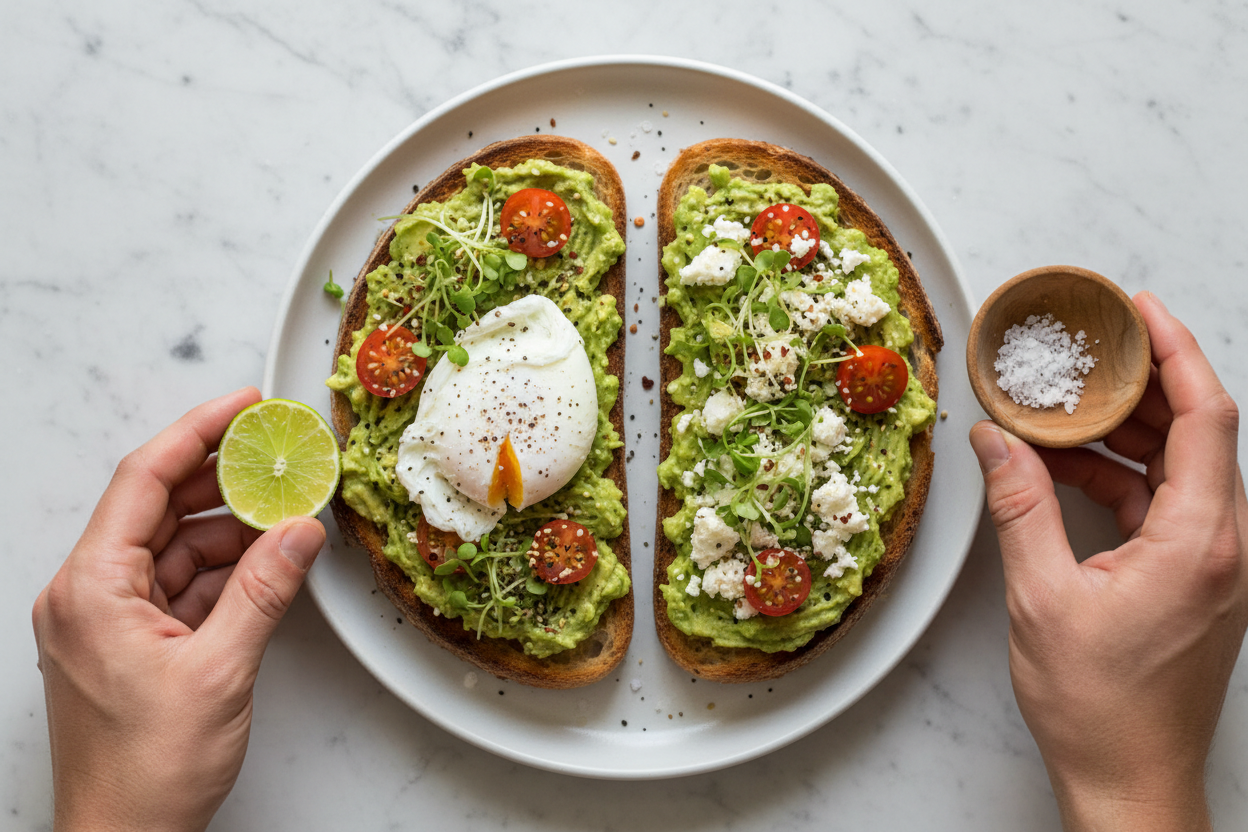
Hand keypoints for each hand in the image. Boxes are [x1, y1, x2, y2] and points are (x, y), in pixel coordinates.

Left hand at [32, 388, 326, 831]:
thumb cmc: (147, 771)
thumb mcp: (219, 670)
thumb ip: (265, 590)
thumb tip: (301, 530)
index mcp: (91, 588)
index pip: (143, 481)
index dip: (195, 433)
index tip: (242, 407)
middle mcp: (90, 593)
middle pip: (160, 508)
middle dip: (223, 481)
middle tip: (280, 457)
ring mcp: (109, 618)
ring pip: (177, 546)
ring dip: (232, 531)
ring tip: (289, 512)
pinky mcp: (132, 642)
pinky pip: (182, 585)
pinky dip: (226, 572)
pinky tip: (269, 562)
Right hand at [970, 292, 1247, 831]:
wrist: (1131, 779)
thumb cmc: (1098, 707)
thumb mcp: (1042, 598)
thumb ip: (1020, 508)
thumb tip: (994, 442)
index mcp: (1199, 541)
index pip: (1206, 417)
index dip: (1176, 352)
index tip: (1141, 312)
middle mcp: (1224, 545)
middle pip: (1199, 432)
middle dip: (1142, 384)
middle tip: (1089, 351)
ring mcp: (1214, 564)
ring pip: (1182, 468)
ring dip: (1126, 433)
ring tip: (1064, 408)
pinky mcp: (1197, 580)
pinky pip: (1167, 505)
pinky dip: (1122, 478)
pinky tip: (1068, 471)